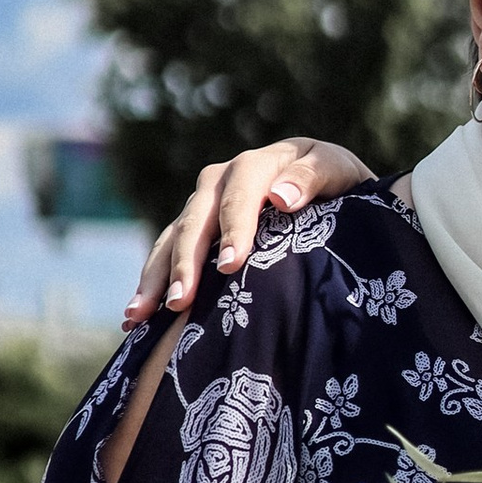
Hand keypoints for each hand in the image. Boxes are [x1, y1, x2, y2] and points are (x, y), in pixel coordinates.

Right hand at [123, 139, 373, 326]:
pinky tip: (136, 318)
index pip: (241, 192)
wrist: (337, 194)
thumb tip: (280, 198)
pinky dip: (152, 282)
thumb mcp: (341, 173)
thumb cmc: (345, 188)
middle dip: (186, 261)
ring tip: (140, 315)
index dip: (234, 226)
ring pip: (174, 236)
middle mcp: (225, 179)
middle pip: (197, 217)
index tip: (231, 264)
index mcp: (262, 164)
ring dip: (156, 275)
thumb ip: (315, 177)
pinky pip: (167, 253)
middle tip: (181, 302)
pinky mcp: (197, 229)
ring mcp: (206, 204)